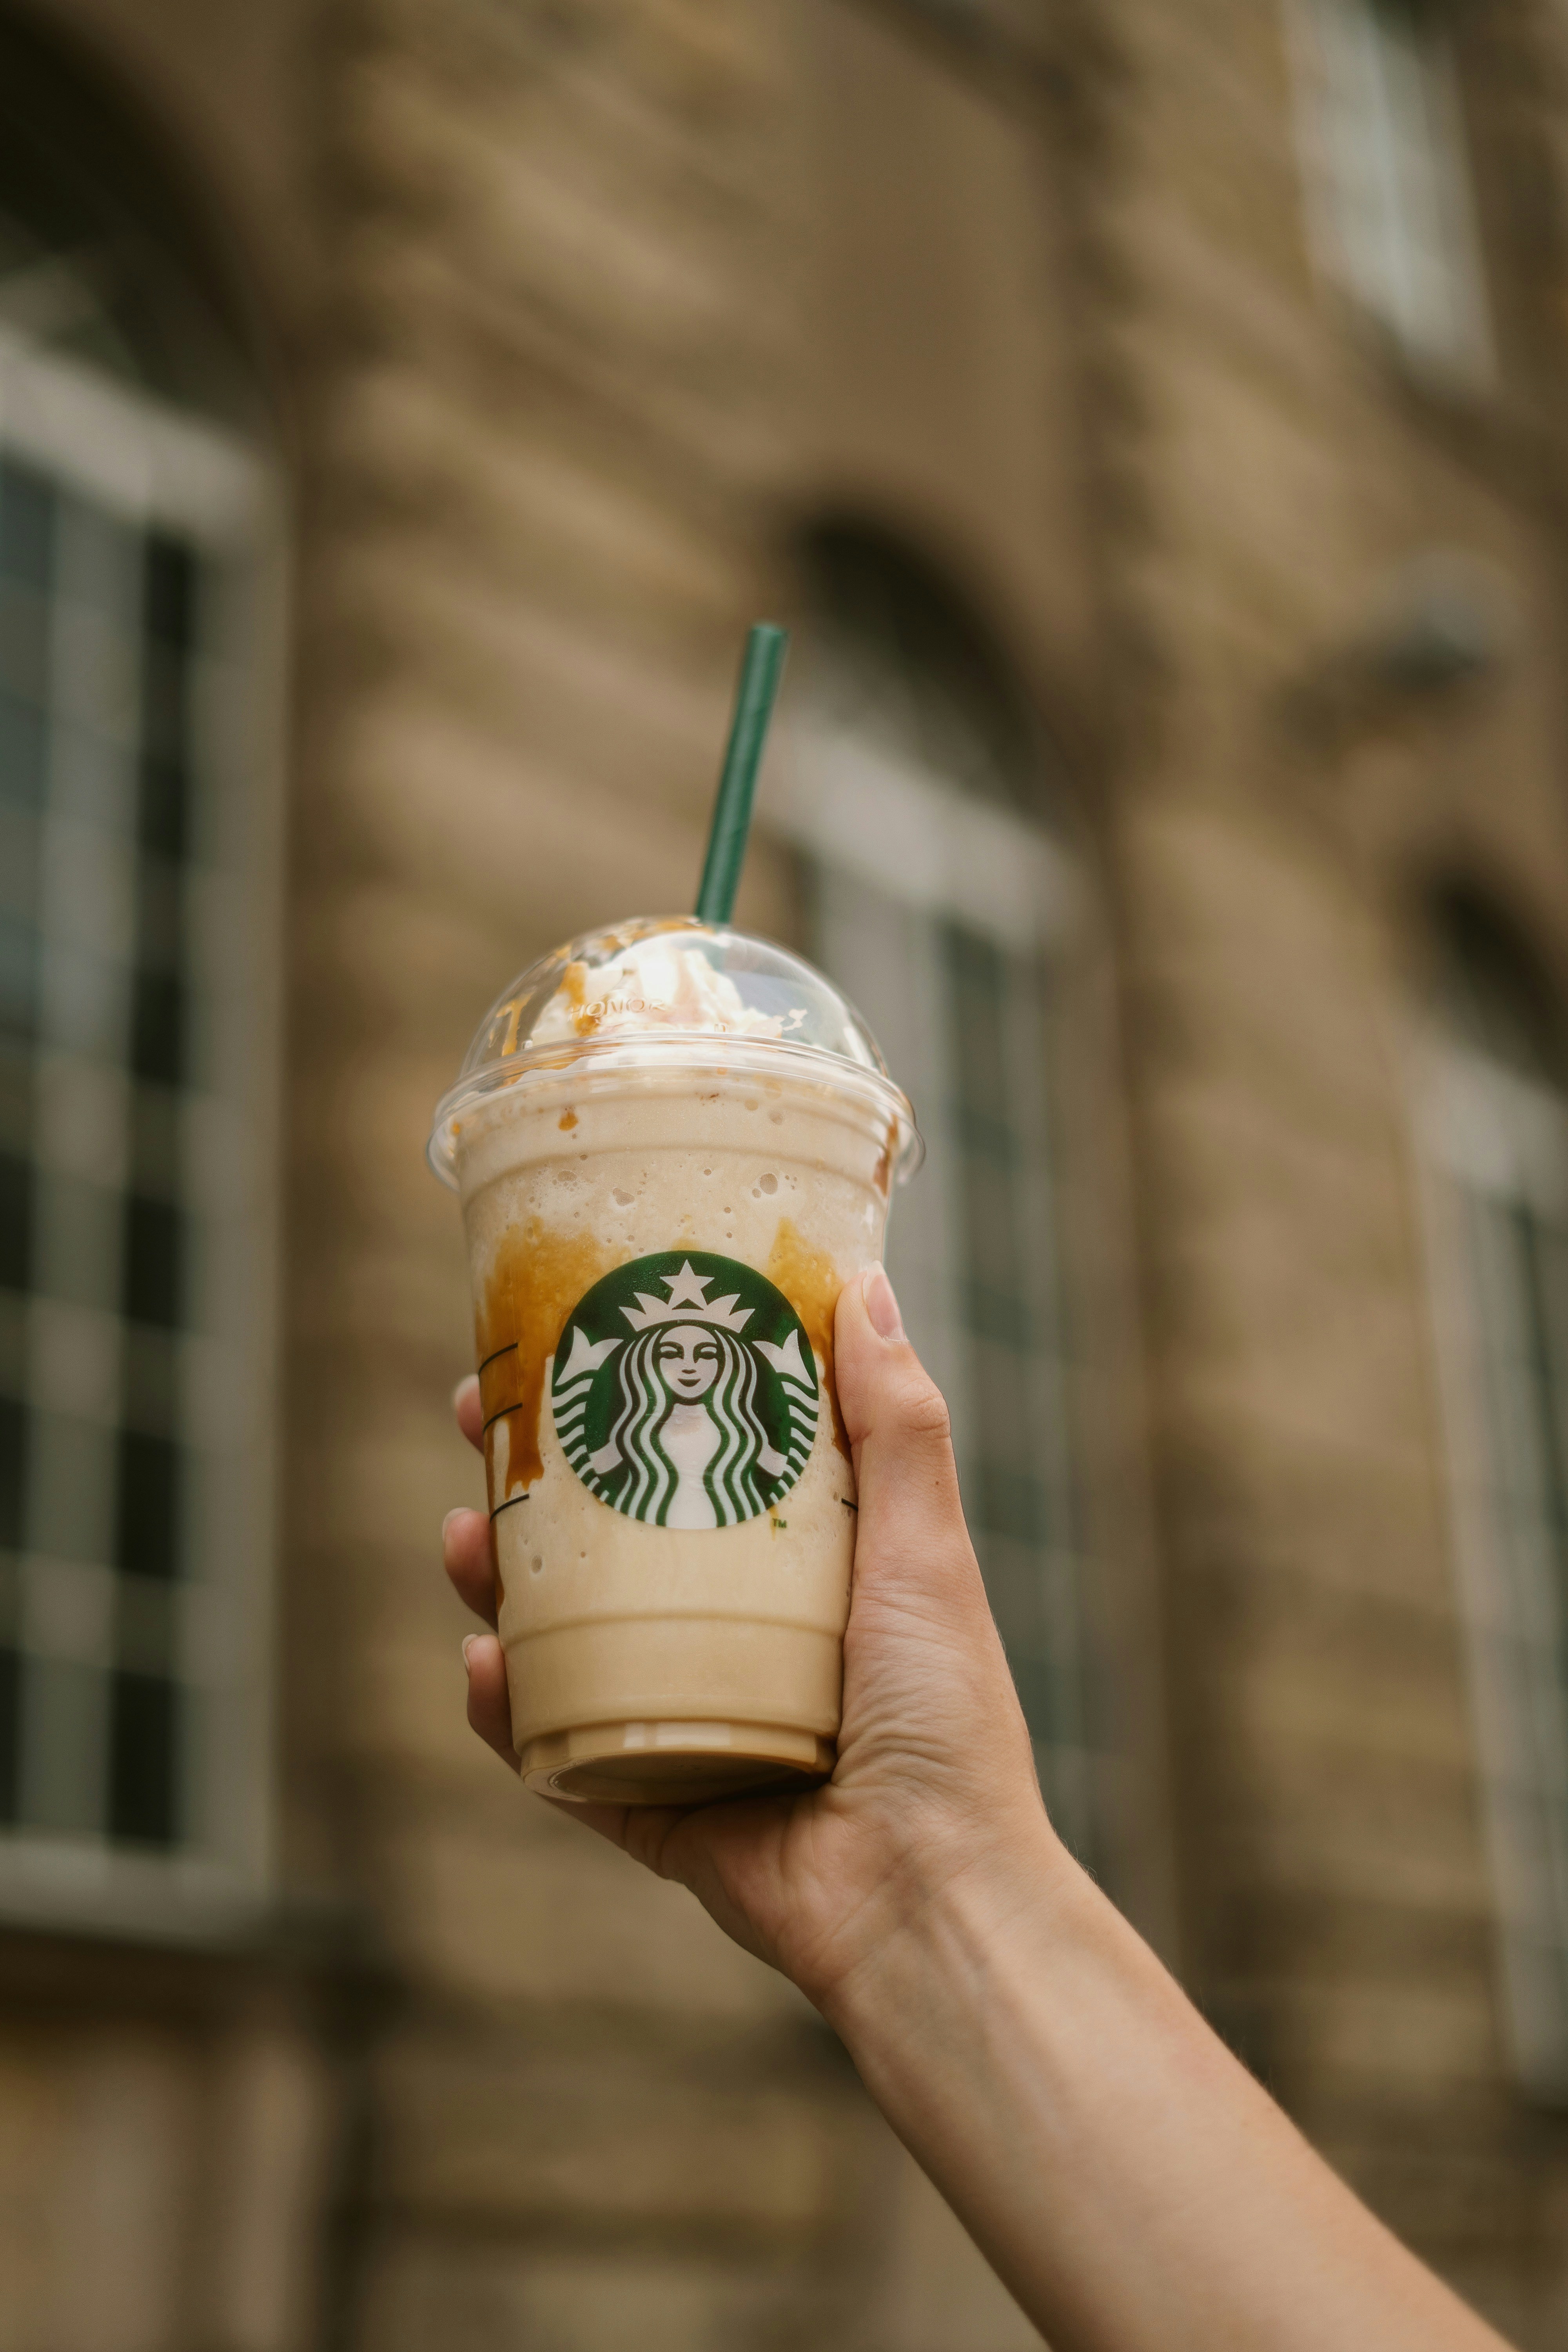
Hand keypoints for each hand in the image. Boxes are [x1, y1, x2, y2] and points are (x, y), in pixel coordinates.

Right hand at [443, 1265, 1061, 2014]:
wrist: (932, 1894)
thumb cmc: (947, 1719)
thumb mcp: (928, 1550)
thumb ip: (899, 1425)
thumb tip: (866, 1288)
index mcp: (798, 1569)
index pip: (691, 1457)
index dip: (625, 1394)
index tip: (573, 1331)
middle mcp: (733, 1633)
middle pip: (606, 1538)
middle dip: (531, 1477)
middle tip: (475, 1419)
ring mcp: (681, 1715)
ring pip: (560, 1634)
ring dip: (496, 1581)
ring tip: (462, 1535)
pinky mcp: (648, 1800)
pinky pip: (554, 1749)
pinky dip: (508, 1709)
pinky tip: (482, 1664)